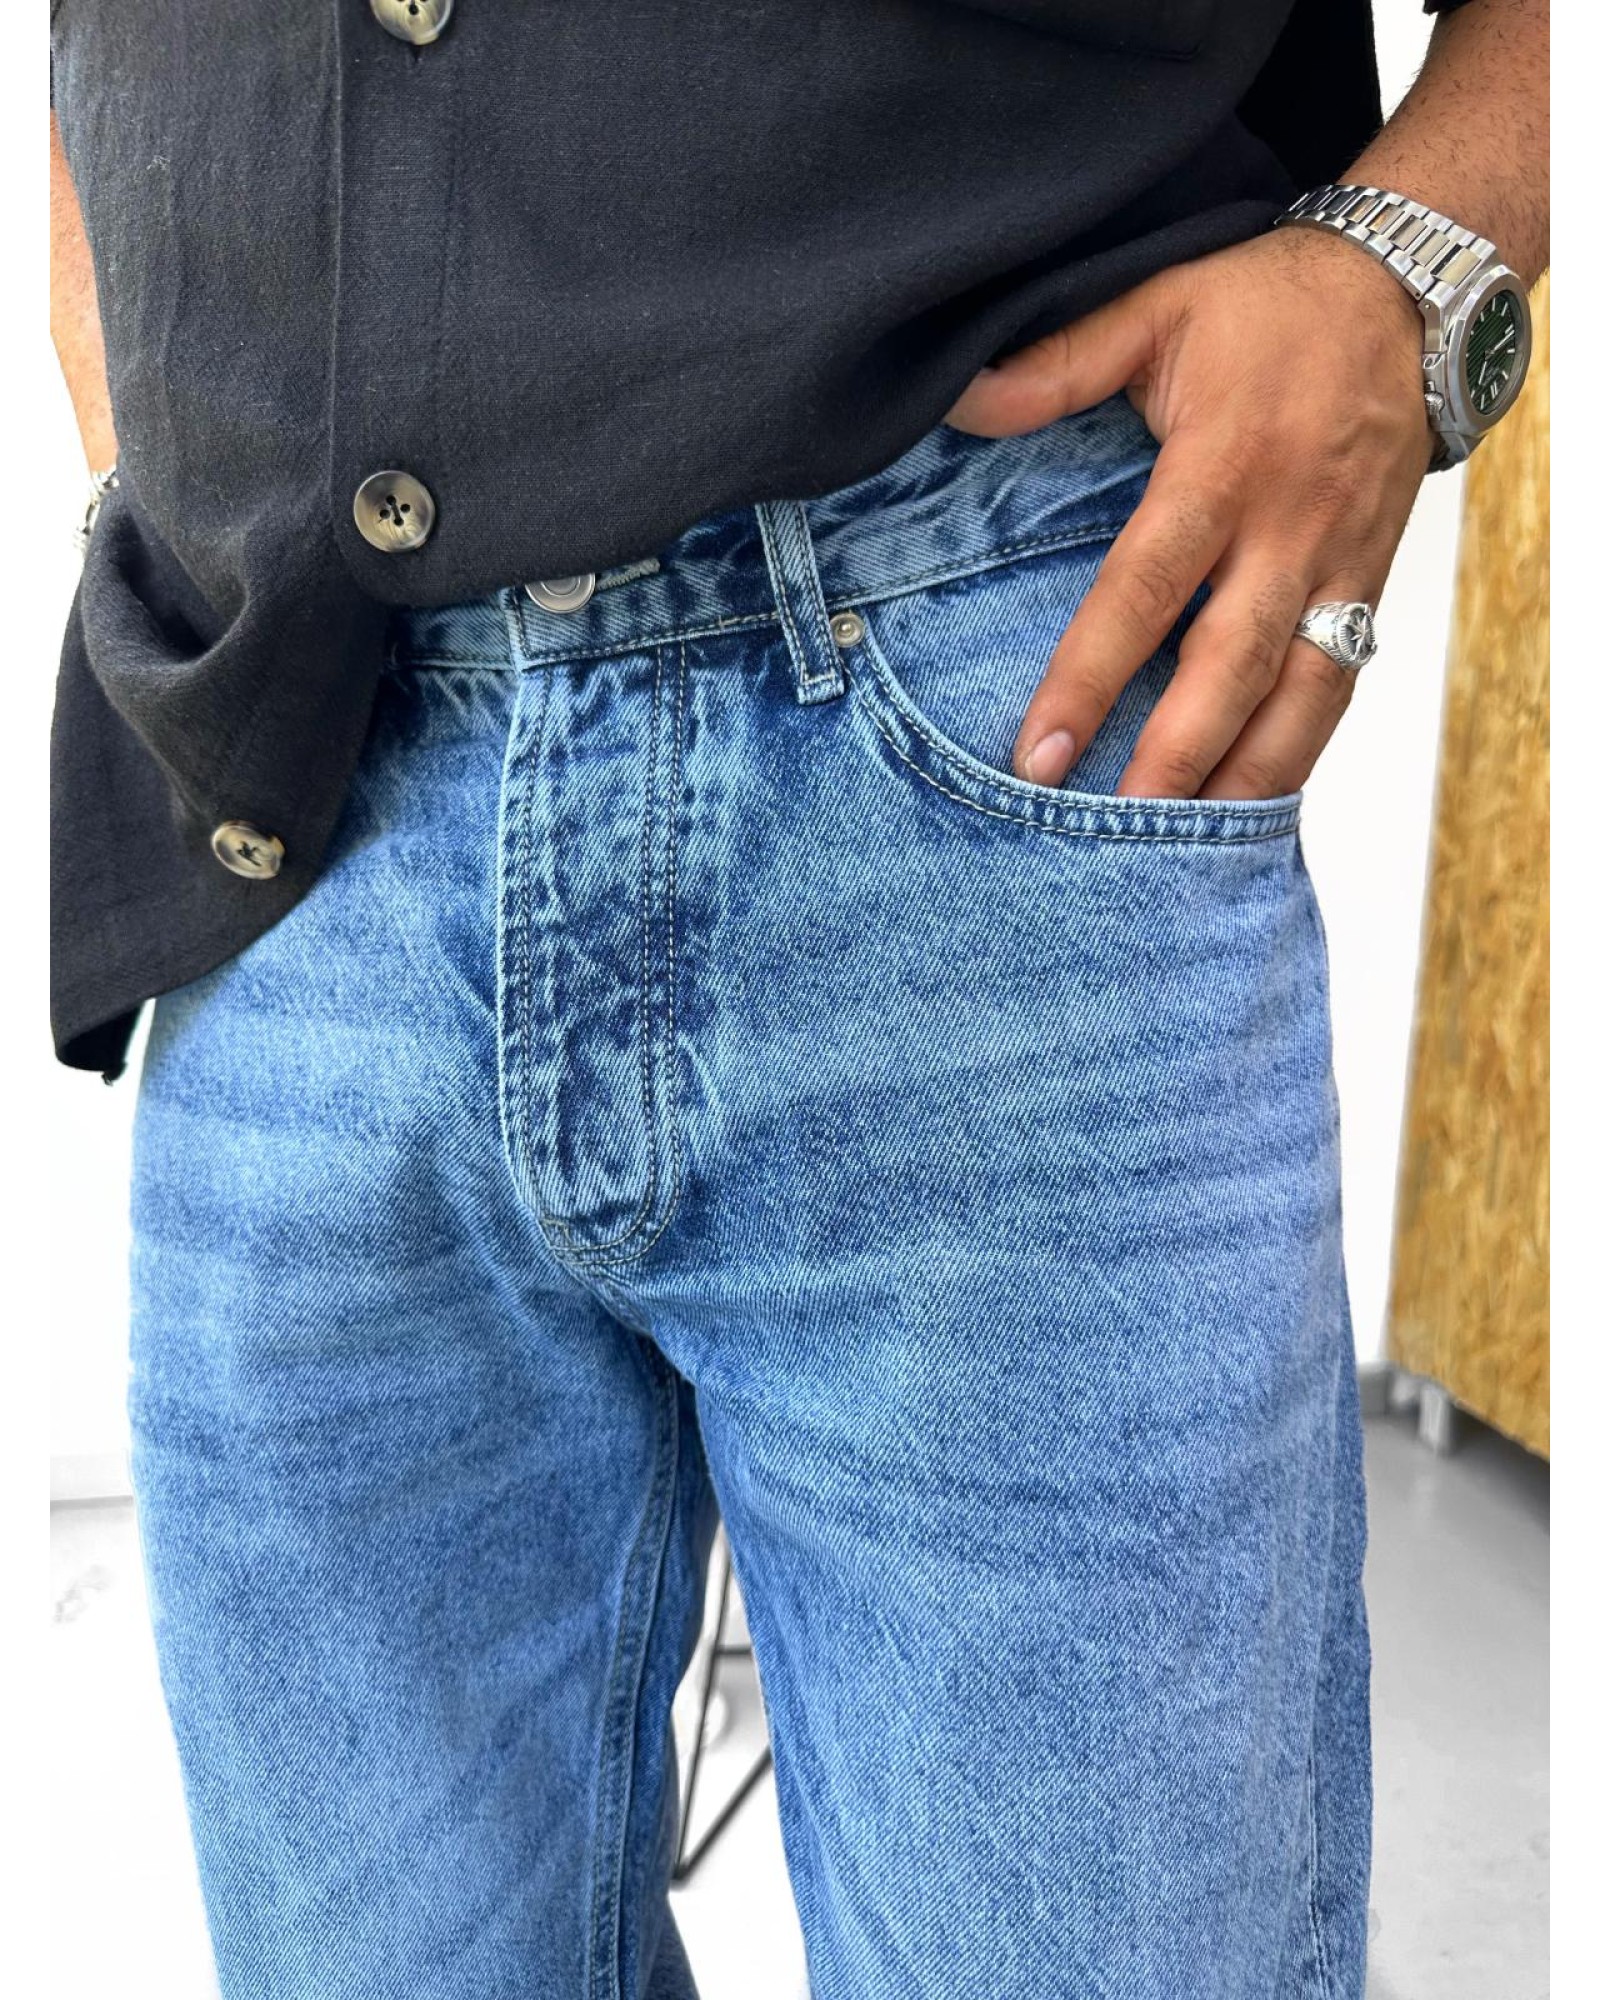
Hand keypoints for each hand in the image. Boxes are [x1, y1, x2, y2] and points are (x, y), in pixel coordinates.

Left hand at [945, 227, 1435, 798]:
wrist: (1410, 292)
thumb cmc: (1271, 304)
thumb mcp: (1158, 304)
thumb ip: (1059, 362)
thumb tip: (960, 399)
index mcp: (1223, 468)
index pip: (1146, 590)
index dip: (1091, 677)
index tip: (1039, 752)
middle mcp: (1288, 530)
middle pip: (1230, 668)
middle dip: (1174, 759)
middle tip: (1117, 831)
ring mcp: (1339, 564)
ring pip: (1300, 695)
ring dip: (1246, 777)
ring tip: (1188, 848)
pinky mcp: (1370, 583)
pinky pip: (1338, 683)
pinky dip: (1298, 750)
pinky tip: (1252, 800)